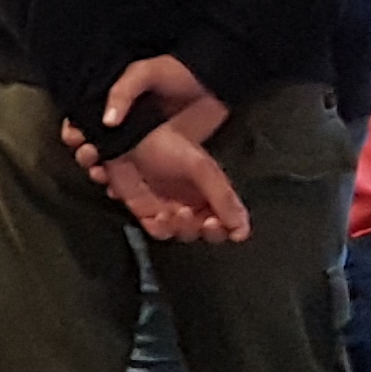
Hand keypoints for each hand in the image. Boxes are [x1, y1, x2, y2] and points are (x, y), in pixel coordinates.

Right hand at [61, 54, 231, 178]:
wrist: (212, 83)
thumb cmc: (176, 73)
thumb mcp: (145, 73)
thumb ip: (123, 92)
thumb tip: (107, 121)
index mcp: (113, 106)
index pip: (82, 123)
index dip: (74, 133)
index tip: (77, 140)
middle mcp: (123, 128)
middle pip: (93, 148)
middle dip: (87, 158)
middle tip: (94, 163)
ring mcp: (142, 145)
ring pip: (114, 166)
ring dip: (105, 176)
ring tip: (107, 181)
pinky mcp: (164, 159)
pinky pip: (142, 177)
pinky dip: (132, 188)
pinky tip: (125, 191)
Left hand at [100, 122, 251, 241]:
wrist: (128, 138)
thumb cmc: (167, 144)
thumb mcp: (201, 167)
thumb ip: (223, 197)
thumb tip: (242, 230)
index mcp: (212, 190)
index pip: (230, 219)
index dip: (231, 228)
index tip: (226, 228)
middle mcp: (194, 202)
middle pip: (209, 231)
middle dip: (208, 231)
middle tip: (203, 221)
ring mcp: (170, 208)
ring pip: (184, 233)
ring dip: (183, 228)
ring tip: (178, 212)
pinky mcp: (147, 211)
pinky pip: (158, 230)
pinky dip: (161, 228)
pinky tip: (159, 216)